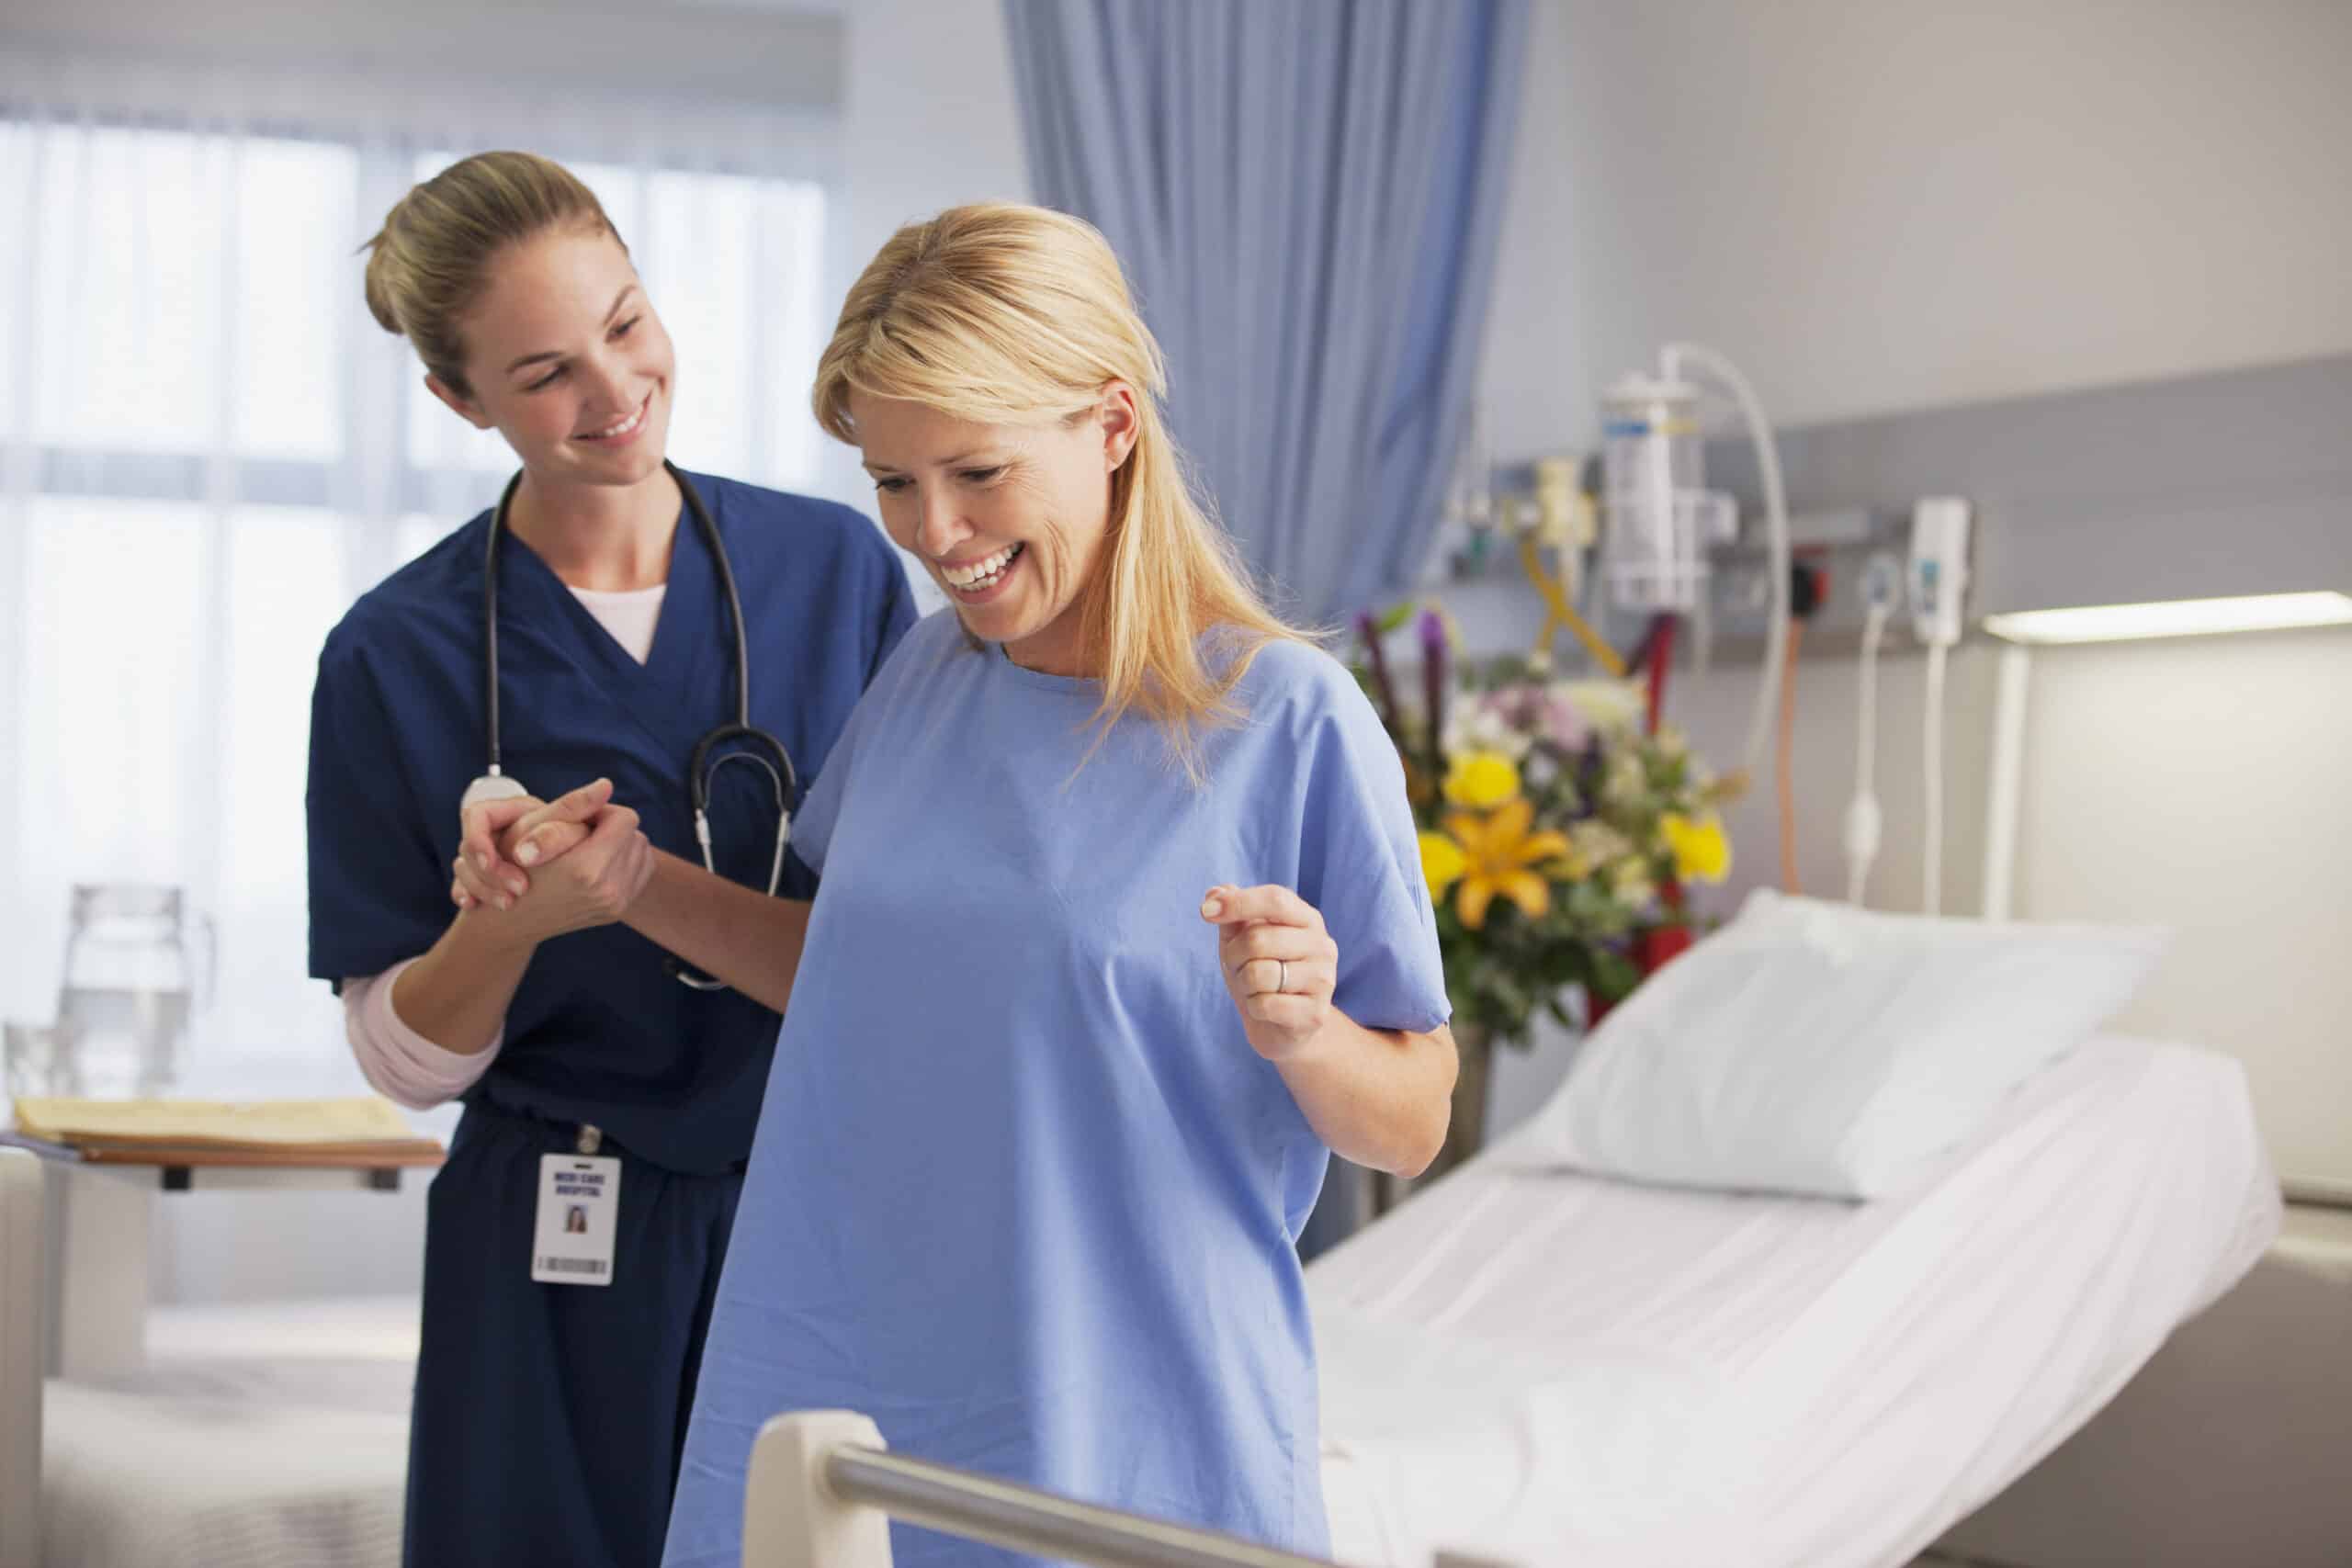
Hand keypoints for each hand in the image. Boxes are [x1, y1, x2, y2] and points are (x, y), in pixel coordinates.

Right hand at [453, 780, 651, 940]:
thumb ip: (573, 804)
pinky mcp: (618, 911)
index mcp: (587, 869)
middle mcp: (607, 891)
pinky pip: (641, 872)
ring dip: (619, 846)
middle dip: (611, 830)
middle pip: (635, 835)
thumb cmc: (515, 865)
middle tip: (579, 838)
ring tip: (587, 851)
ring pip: (641, 853)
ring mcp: (615, 905)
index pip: (626, 819)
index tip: (580, 821)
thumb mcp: (533, 828)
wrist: (512, 916)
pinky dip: (625, 863)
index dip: (602, 812)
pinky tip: (597, 865)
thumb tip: (607, 785)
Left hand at [1201, 884, 1337, 1060]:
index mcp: (1307, 919)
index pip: (1275, 899)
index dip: (1238, 902)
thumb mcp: (1242, 940)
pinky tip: (1264, 1009)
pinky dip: (1253, 1008)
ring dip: (1243, 984)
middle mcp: (1322, 945)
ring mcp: (1323, 980)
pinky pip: (1265, 1005)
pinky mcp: (1315, 1013)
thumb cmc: (1262, 974)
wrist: (1283, 1028)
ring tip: (1254, 989)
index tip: (1205, 912)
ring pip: (1259, 974)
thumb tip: (1214, 893)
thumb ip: (1232, 914)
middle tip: (1237, 967)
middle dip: (1233, 956)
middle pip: (1258, 939)